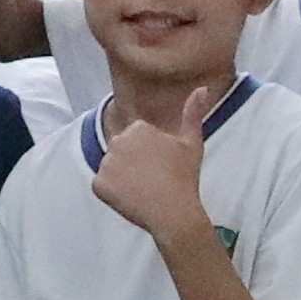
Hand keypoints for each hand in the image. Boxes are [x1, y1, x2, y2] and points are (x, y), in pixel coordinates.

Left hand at [87, 109, 217, 251]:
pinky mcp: (98, 184)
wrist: (174, 211)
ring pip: (112, 169)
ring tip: (144, 190)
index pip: (137, 140)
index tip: (162, 167)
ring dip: (122, 178)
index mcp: (137, 128)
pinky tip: (131, 199)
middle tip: (153, 180)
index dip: (150, 155)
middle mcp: (117, 141)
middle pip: (122, 152)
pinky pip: (102, 186)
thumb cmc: (185, 177)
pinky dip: (113, 194)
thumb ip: (193, 113)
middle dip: (133, 164)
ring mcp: (106, 163)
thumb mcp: (192, 143)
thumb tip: (203, 88)